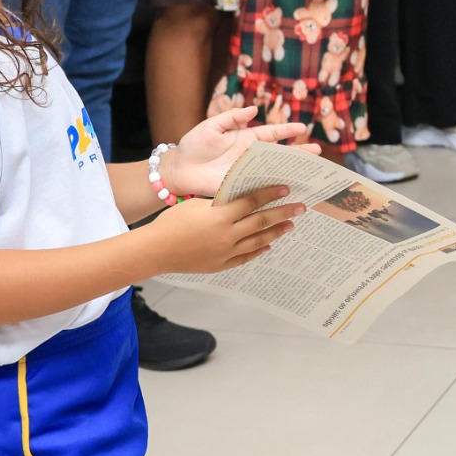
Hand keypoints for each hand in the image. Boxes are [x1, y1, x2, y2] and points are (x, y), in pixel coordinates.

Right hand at [145, 184, 302, 274]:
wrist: (155, 251)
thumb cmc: (172, 223)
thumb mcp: (197, 205)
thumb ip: (220, 204)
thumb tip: (240, 199)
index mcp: (220, 216)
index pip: (252, 202)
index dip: (270, 194)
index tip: (286, 189)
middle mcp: (227, 235)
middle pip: (261, 221)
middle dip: (283, 213)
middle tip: (301, 207)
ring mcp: (225, 252)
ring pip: (258, 240)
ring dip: (276, 232)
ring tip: (291, 225)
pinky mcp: (220, 265)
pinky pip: (245, 258)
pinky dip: (259, 250)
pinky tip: (268, 245)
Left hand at [162, 104, 316, 197]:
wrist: (178, 169)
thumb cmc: (193, 145)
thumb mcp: (211, 126)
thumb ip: (231, 117)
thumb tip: (253, 109)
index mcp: (246, 139)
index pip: (272, 134)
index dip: (287, 131)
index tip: (303, 129)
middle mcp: (251, 156)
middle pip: (280, 154)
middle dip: (298, 153)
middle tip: (317, 152)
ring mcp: (247, 172)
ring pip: (274, 171)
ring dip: (291, 172)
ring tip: (310, 173)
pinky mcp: (240, 187)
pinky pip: (260, 188)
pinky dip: (275, 190)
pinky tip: (289, 191)